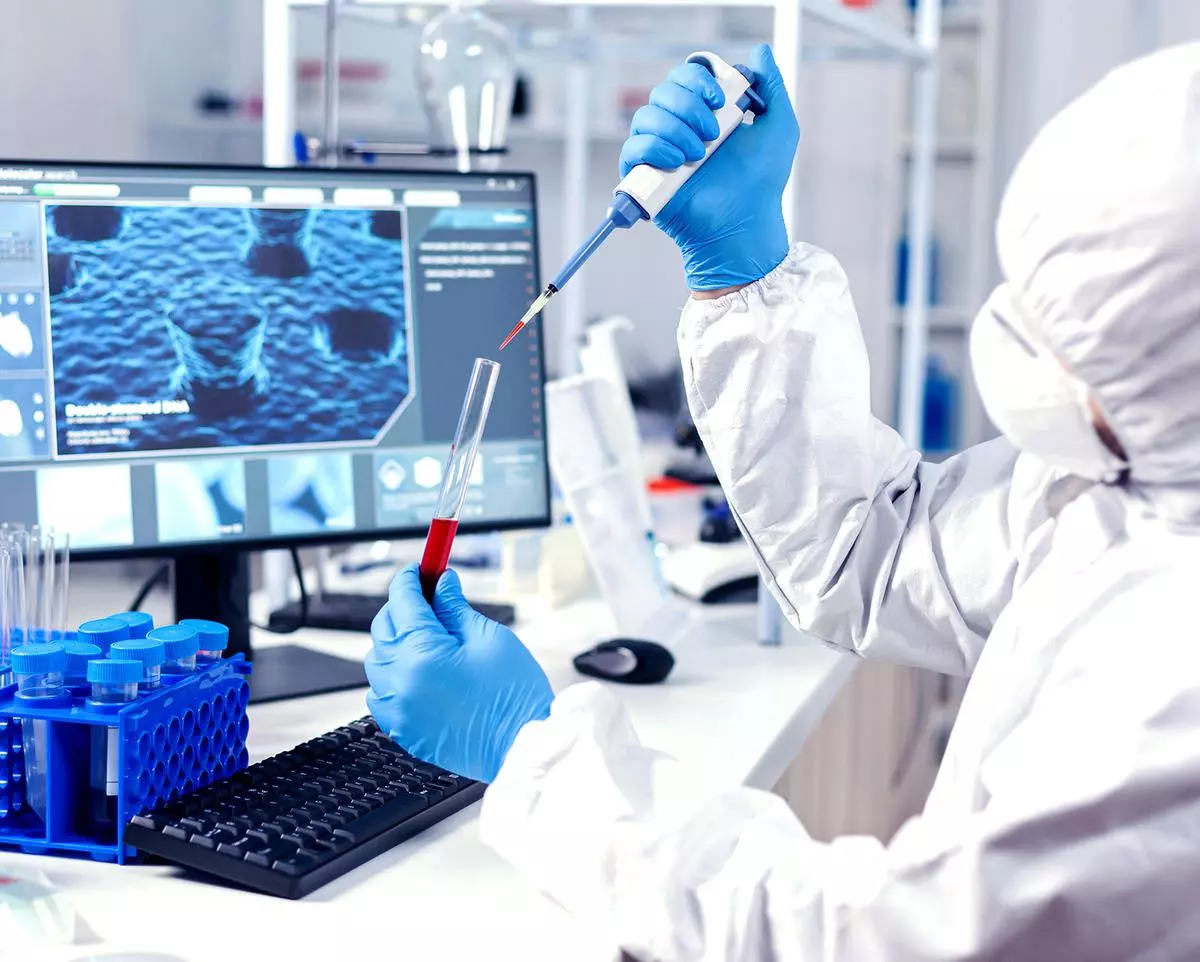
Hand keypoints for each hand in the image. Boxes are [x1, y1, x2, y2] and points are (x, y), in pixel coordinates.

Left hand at [366, 564, 553, 782]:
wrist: (523, 748)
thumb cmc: (514, 695)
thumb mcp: (489, 638)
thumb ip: (455, 608)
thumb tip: (441, 585)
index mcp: (420, 653)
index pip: (403, 600)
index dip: (412, 579)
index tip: (421, 569)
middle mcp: (399, 681)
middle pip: (384, 626)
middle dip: (403, 606)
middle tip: (430, 598)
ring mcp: (396, 709)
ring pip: (377, 659)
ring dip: (395, 640)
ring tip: (427, 636)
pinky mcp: (401, 729)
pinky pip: (381, 692)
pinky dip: (391, 675)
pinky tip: (418, 671)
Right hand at [619, 44, 799, 291]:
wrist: (744, 222)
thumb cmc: (763, 182)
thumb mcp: (779, 127)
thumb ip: (773, 86)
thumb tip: (760, 52)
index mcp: (707, 112)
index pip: (686, 76)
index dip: (698, 79)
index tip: (720, 99)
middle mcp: (680, 128)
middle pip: (663, 89)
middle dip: (688, 105)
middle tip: (713, 133)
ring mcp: (660, 151)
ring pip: (646, 115)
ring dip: (674, 129)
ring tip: (698, 155)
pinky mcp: (644, 176)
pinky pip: (633, 147)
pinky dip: (653, 148)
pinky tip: (677, 163)